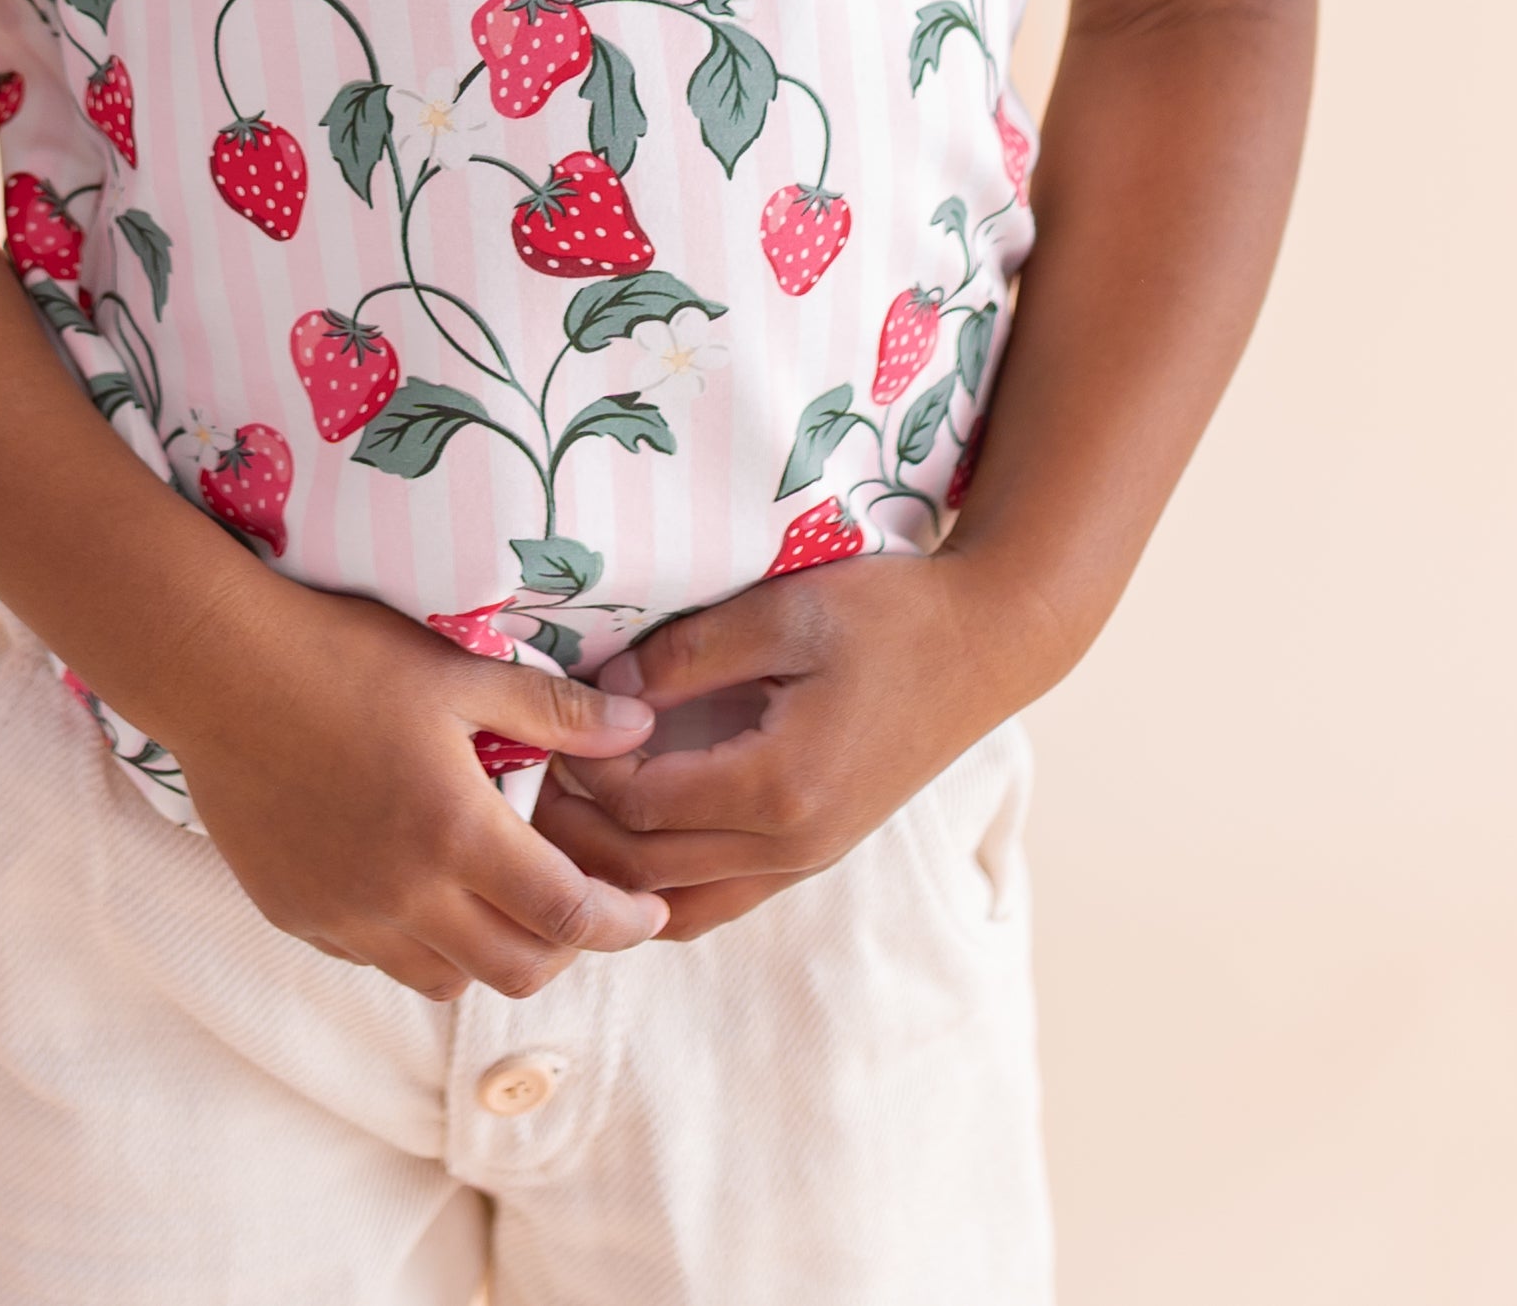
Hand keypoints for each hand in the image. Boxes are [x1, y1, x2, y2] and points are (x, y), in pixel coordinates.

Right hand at [149, 574, 671, 1000]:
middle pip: (514, 971)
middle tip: (577, 907)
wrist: (217, 670)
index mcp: (455, 832)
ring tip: (496, 897)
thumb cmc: (341, 657)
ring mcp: (345, 915)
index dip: (620, 924)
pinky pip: (375, 958)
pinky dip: (415, 940)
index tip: (646, 915)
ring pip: (444, 979)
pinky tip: (415, 883)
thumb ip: (556, 712)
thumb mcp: (459, 672)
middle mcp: (403, 894)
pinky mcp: (295, 916)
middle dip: (564, 950)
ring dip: (488, 952)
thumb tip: (640, 727)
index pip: (566, 915)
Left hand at [529, 548, 1025, 940]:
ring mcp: (806, 860)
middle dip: (576, 830)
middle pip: (647, 872)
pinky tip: (627, 843)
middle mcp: (792, 845)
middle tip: (532, 769)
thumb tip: (610, 692)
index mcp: (781, 785)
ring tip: (565, 813)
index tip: (554, 719)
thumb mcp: (785, 609)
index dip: (584, 768)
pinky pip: (717, 901)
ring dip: (612, 873)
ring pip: (677, 907)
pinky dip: (660, 888)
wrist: (984, 646)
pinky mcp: (814, 855)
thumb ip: (691, 653)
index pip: (643, 806)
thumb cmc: (890, 615)